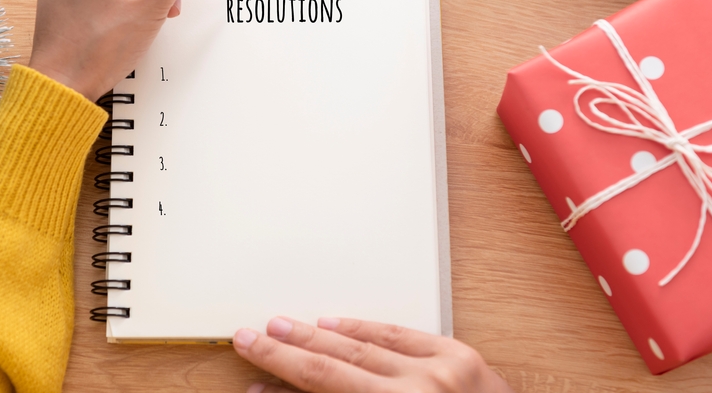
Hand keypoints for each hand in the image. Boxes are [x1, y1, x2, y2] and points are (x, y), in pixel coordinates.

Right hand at [233, 317, 513, 392]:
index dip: (280, 390)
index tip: (252, 385)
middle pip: (330, 369)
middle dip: (284, 354)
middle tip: (250, 339)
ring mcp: (441, 375)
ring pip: (360, 347)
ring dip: (314, 336)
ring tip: (280, 327)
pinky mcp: (461, 359)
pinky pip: (399, 334)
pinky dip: (363, 328)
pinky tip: (334, 324)